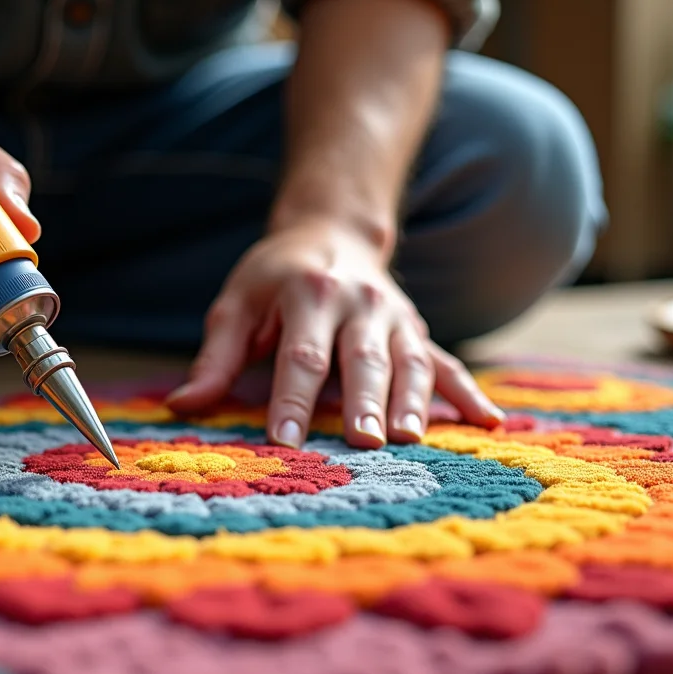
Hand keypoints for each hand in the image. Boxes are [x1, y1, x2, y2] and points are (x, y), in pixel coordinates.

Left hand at [165, 217, 504, 447]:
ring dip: (413, 401)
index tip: (284, 441)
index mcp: (308, 292)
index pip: (300, 354)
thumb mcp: (237, 305)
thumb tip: (182, 406)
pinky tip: (490, 422)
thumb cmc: (275, 278)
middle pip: (362, 358)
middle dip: (363, 401)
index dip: (291, 399)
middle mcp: (359, 302)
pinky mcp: (418, 332)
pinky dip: (468, 392)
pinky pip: (446, 362)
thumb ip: (217, 358)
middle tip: (363, 443)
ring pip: (409, 361)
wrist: (333, 230)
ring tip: (411, 439)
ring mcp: (396, 316)